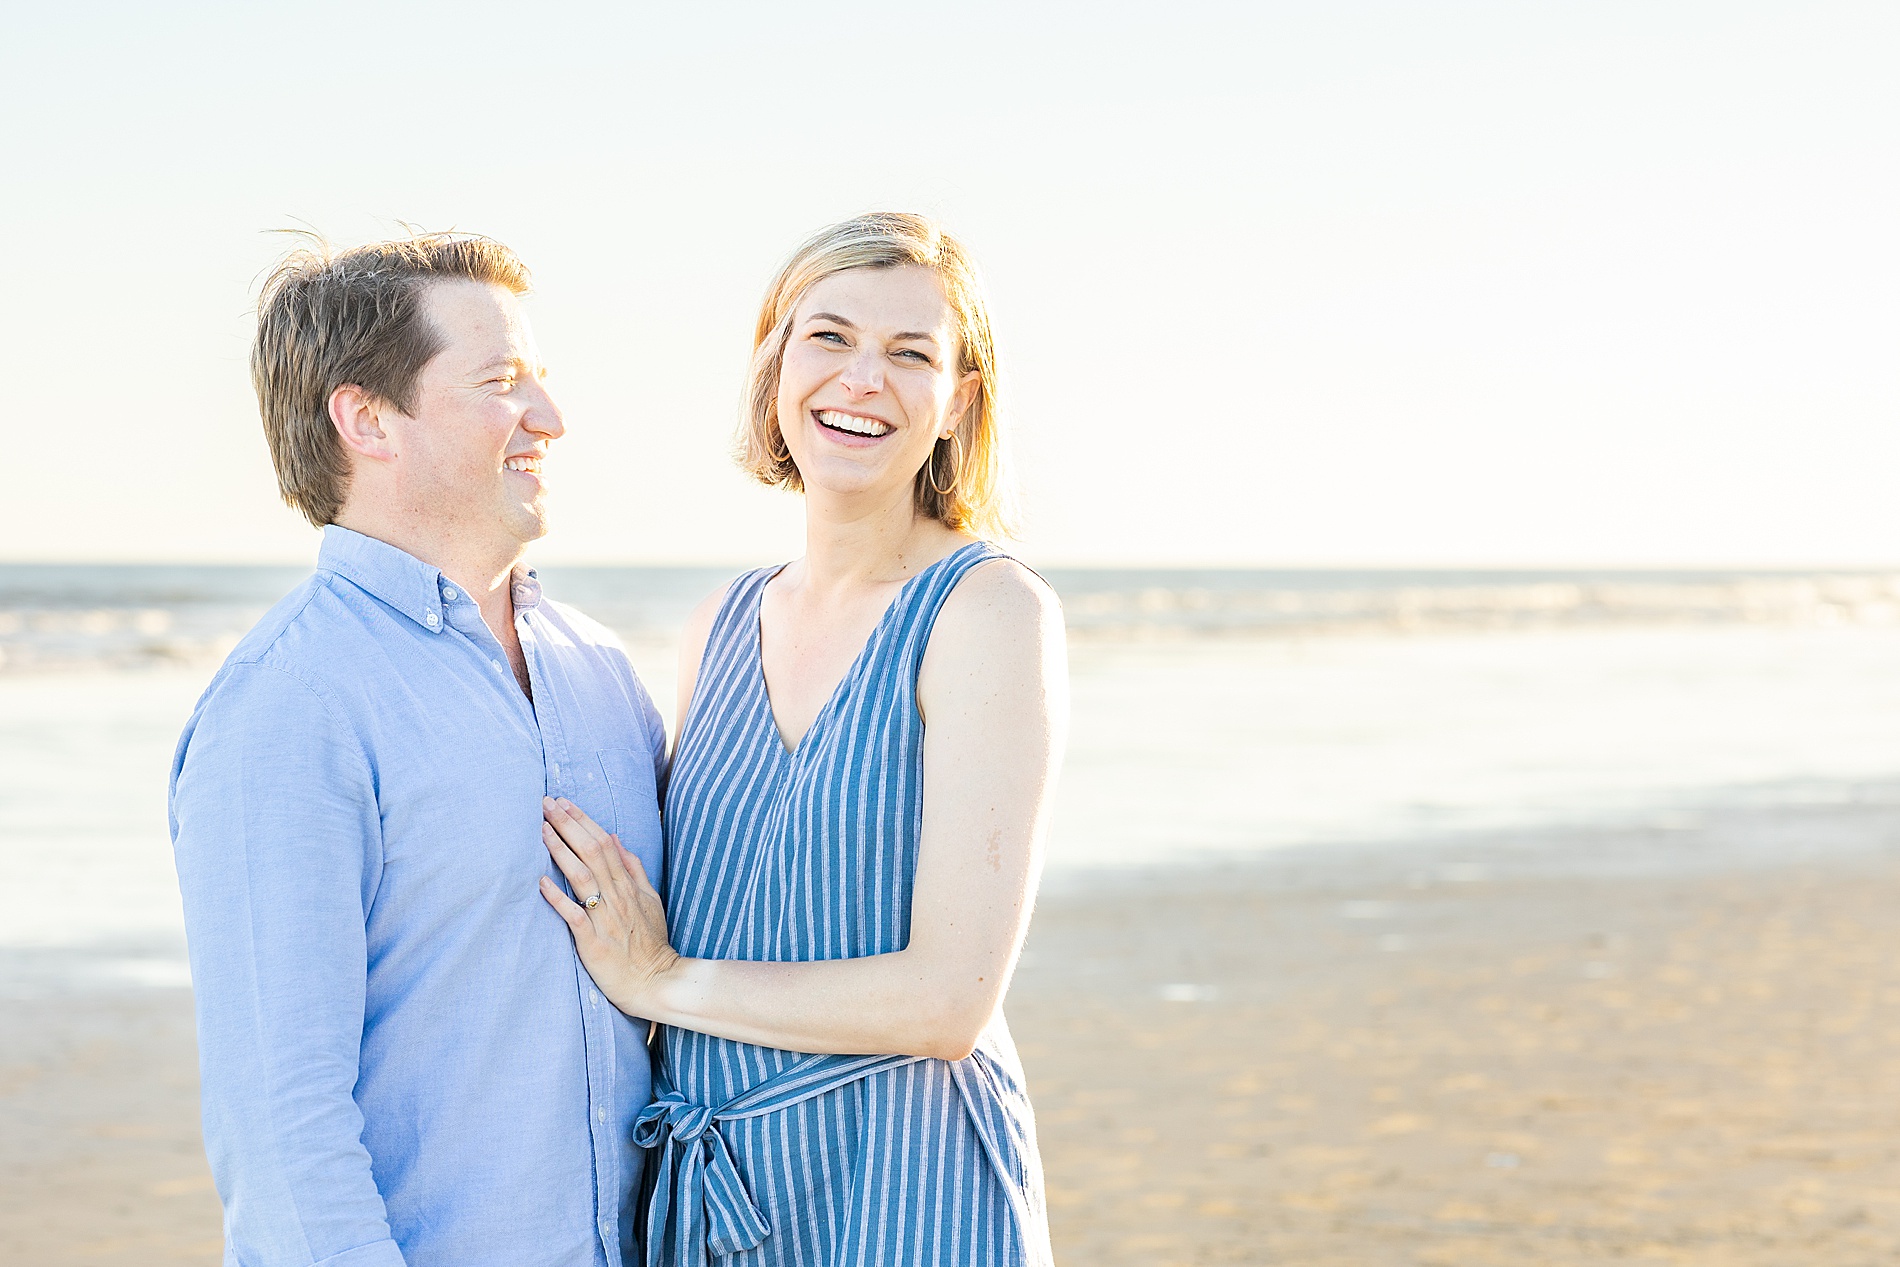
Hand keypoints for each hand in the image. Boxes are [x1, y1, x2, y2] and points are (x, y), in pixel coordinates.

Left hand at [538, 796, 678, 1016]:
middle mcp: (617, 897)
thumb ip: (634, 869)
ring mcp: (605, 919)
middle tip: (547, 804)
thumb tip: (616, 838)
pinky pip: (574, 916)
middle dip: (568, 825)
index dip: (583, 821)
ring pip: (582, 877)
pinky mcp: (594, 943)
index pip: (605, 843)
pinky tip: (541, 882)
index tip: (564, 803)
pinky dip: (558, 898)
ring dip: (561, 851)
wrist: (656, 981)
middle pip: (592, 852)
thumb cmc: (650, 943)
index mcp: (629, 886)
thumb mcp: (651, 900)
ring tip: (541, 830)